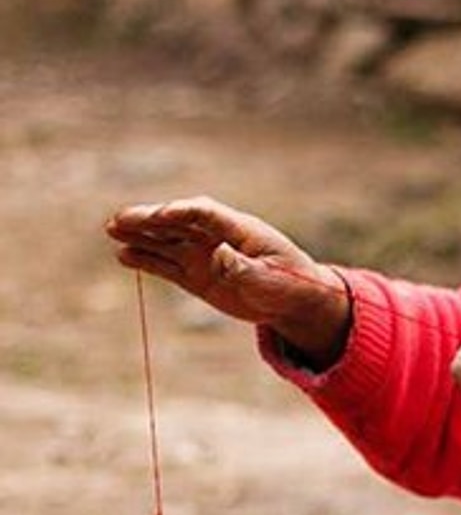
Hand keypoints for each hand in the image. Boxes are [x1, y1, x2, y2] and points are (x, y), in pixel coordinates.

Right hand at [105, 196, 350, 366]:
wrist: (294, 301)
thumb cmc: (290, 283)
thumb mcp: (271, 279)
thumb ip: (244, 268)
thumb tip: (219, 254)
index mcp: (239, 229)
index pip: (204, 213)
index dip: (181, 212)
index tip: (160, 216)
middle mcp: (215, 237)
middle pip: (177, 222)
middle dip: (149, 220)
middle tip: (120, 219)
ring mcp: (204, 255)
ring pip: (166, 241)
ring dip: (140, 235)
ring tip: (112, 230)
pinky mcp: (196, 276)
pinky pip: (167, 265)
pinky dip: (147, 260)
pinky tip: (124, 256)